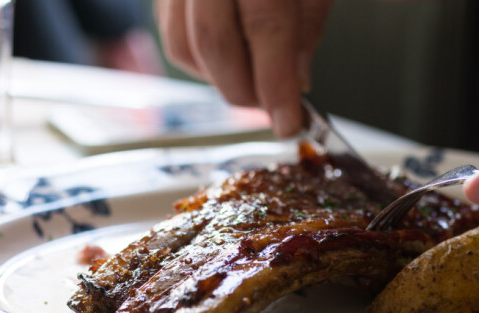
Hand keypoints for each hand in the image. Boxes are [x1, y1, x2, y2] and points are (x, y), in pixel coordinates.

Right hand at [155, 0, 331, 136]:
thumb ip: (307, 25)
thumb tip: (296, 82)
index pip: (265, 25)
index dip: (276, 83)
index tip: (288, 122)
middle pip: (214, 42)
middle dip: (246, 90)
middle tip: (274, 107)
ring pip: (184, 45)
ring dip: (222, 79)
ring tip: (255, 83)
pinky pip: (172, 35)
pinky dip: (201, 61)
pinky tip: (230, 60)